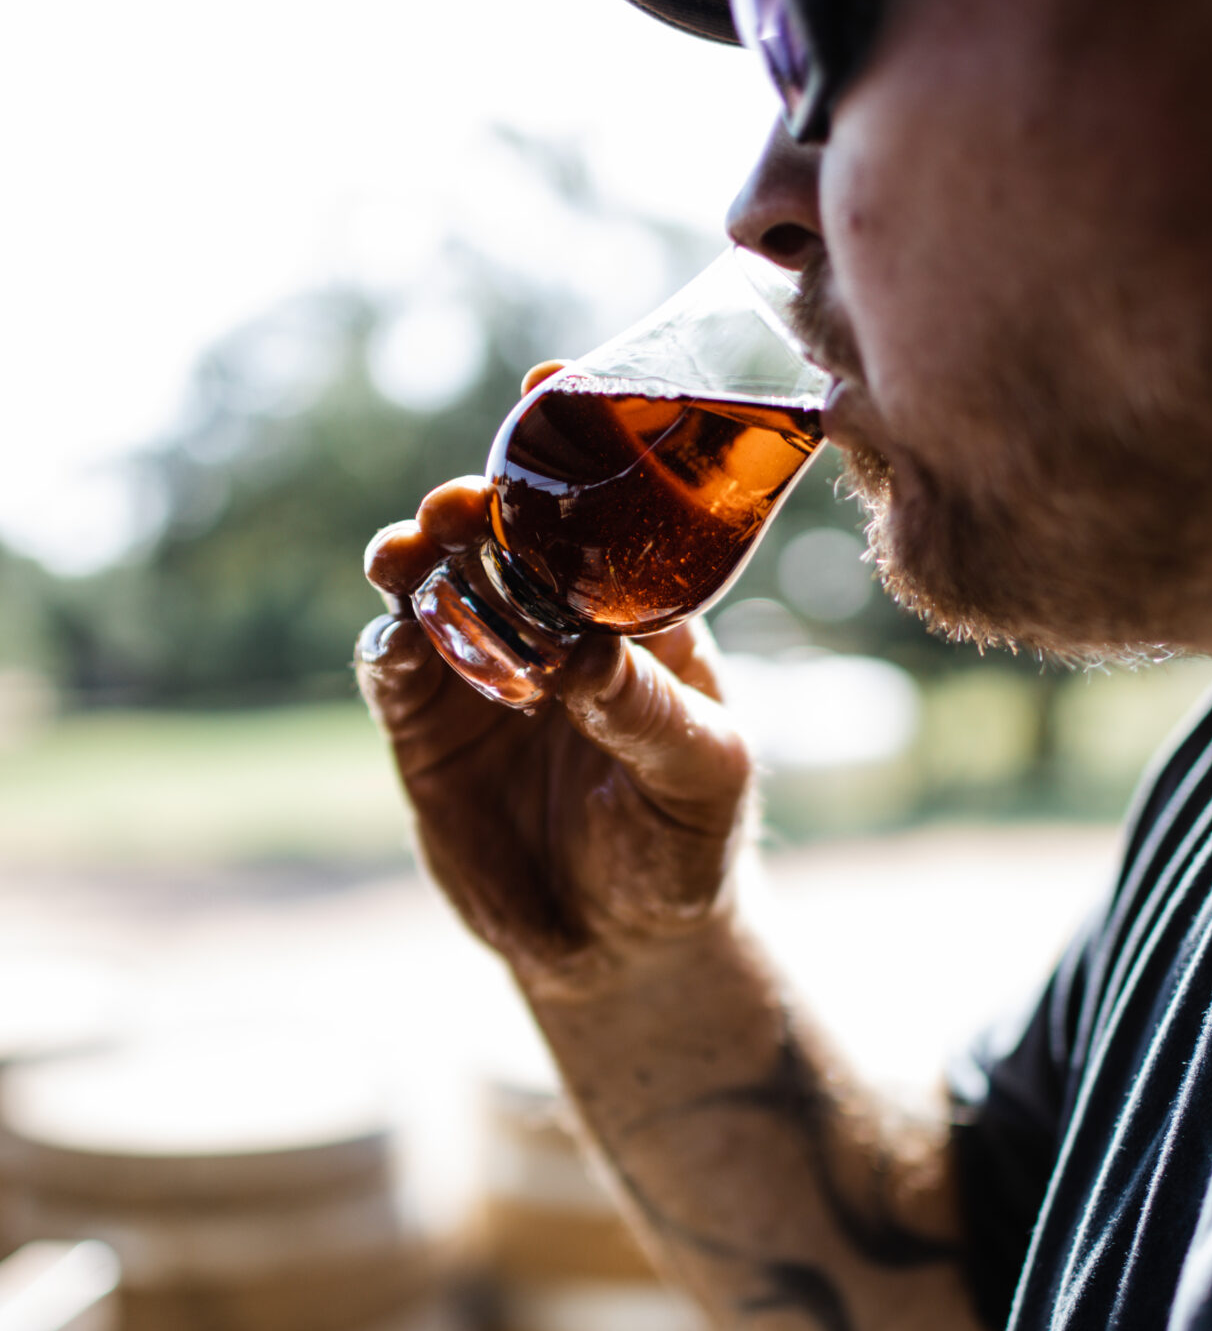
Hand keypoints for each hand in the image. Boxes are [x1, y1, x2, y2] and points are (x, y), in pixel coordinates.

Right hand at [356, 366, 754, 997]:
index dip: (576, 441)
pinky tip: (400, 632)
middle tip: (467, 501)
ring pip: (436, 587)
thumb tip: (581, 653)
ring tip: (418, 549)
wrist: (618, 944)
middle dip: (481, 501)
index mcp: (635, 613)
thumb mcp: (698, 776)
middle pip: (502, 534)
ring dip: (422, 557)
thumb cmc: (684, 842)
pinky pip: (396, 666)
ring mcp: (481, 668)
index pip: (603, 510)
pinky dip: (394, 642)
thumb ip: (647, 711)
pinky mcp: (425, 726)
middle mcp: (550, 622)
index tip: (549, 386)